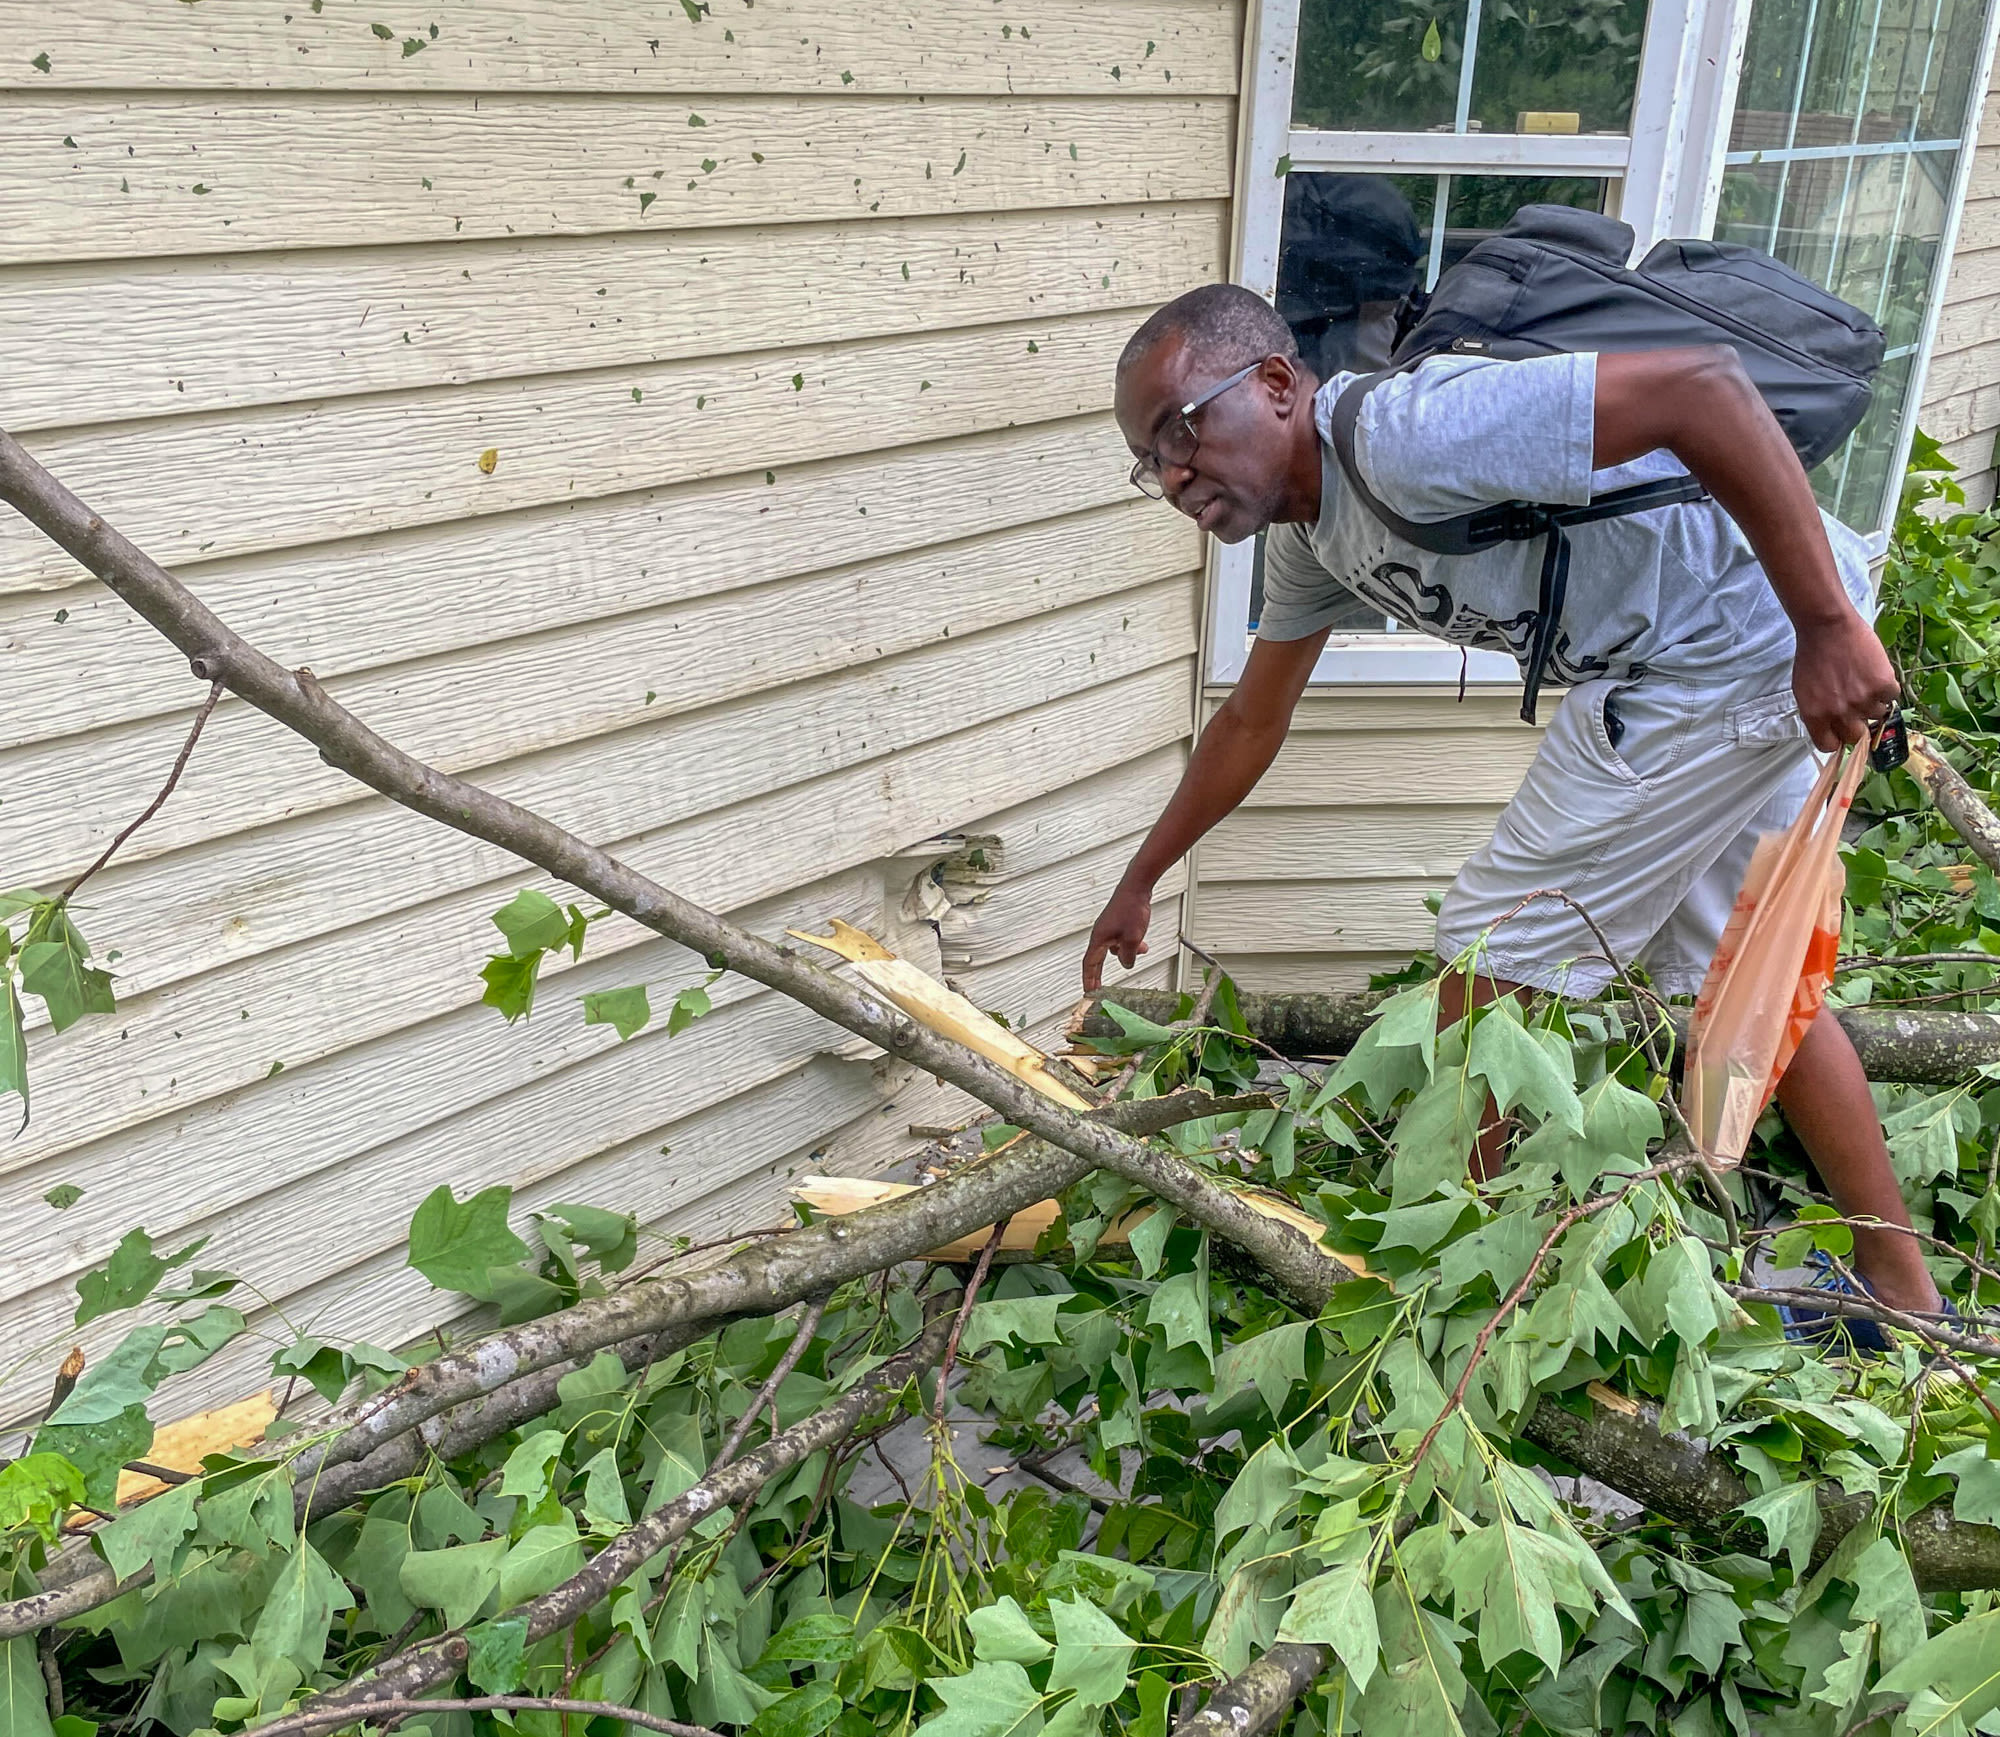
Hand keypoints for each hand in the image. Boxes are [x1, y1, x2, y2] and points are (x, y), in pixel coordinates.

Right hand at [1082, 881, 1151, 991]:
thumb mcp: (1132, 939)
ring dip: (1126, 953)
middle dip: (1098, 975)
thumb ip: (1127, 956)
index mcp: (1099, 939)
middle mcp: (1100, 934)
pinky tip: (1142, 942)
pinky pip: (1120, 940)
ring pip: (1114, 948)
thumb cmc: (1130, 908)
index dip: (1088, 980)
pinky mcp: (1116, 923)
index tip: (1087, 992)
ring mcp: (1108, 928)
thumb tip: (1126, 964)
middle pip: (1097, 960)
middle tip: (1097, 989)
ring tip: (1141, 950)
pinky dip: (1130, 944)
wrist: (1136, 887)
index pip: (1089, 965)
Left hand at [1792, 615, 1898, 750]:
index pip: (1829, 746)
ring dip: (1873, 701)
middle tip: (1857, 706)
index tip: (1841, 729)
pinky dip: (1887, 687)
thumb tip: (1833, 732)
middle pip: (1856, 736)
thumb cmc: (1813, 656)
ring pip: (1877, 715)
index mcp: (1815, 716)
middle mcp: (1839, 712)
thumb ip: (1818, 714)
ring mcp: (1863, 700)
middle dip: (1857, 723)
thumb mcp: (1804, 691)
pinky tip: (1874, 672)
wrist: (1827, 627)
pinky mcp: (1883, 685)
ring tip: (1863, 680)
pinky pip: (1892, 696)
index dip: (1837, 737)